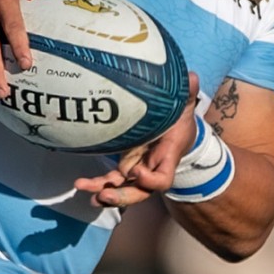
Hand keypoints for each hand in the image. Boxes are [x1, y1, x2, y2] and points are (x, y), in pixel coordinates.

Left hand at [72, 73, 200, 209]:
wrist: (176, 131)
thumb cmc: (179, 120)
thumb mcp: (184, 106)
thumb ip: (187, 94)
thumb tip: (191, 77)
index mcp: (167, 157)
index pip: (163, 179)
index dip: (151, 181)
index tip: (137, 172)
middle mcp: (151, 168)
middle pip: (139, 192)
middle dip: (122, 196)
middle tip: (105, 195)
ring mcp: (137, 170)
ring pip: (122, 189)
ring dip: (104, 193)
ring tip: (86, 189)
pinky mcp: (125, 167)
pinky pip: (111, 181)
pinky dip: (97, 185)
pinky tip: (81, 184)